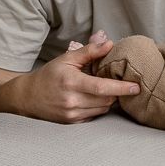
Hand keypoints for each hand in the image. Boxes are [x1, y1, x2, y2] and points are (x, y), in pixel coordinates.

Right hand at [14, 31, 138, 123]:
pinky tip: (94, 98)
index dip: (121, 88)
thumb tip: (109, 43)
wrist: (28, 97)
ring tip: (106, 89)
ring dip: (109, 99)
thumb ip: (90, 51)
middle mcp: (72, 101)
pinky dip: (99, 107)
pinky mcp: (72, 122)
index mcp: (71, 82)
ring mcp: (72, 114)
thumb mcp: (67, 59)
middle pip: (106, 99)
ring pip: (102, 109)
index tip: (136, 87)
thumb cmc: (49, 75)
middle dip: (116, 92)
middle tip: (120, 82)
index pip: (102, 87)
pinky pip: (95, 115)